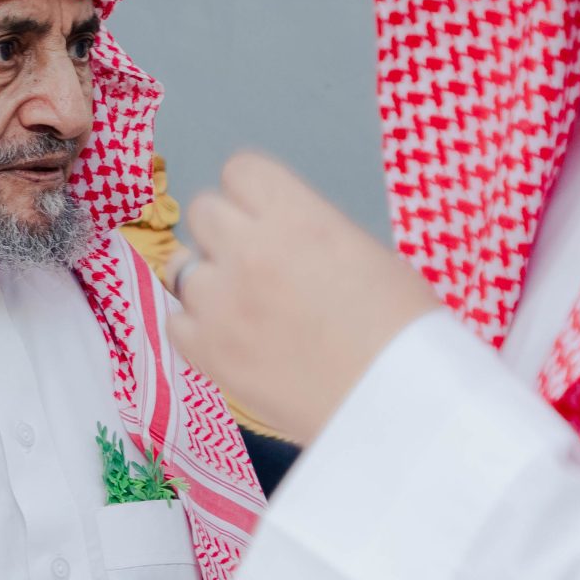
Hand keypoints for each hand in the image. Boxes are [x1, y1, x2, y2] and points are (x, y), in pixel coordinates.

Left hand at [170, 152, 438, 446]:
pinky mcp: (207, 354)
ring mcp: (222, 304)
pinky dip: (197, 328)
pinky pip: (175, 321)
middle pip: (203, 211)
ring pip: (181, 267)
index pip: (241, 171)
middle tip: (255, 262)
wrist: (399, 408)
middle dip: (227, 231)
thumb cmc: (405, 333)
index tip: (266, 215)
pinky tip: (231, 340)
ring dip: (206, 279)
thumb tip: (284, 237)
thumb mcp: (370, 256)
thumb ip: (312, 234)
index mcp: (298, 218)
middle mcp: (250, 251)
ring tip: (241, 305)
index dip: (253, 194)